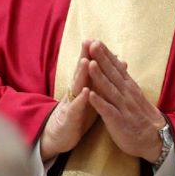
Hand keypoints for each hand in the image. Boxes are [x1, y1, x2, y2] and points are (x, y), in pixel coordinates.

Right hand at [40, 41, 97, 160]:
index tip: (98, 39)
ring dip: (81, 74)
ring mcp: (71, 103)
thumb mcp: (89, 95)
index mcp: (81, 86)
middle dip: (85, 56)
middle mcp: (74, 91)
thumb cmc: (78, 113)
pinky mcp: (70, 118)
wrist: (59, 136)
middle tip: (90, 42)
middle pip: (80, 72)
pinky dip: (81, 99)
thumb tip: (115, 64)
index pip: (88, 68)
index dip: (92, 54)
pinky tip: (85, 92)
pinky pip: (75, 108)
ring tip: (87, 61)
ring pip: (76, 86)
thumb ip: (99, 81)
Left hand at [86, 40, 164, 161]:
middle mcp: (127, 94)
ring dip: (99, 76)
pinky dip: (99, 102)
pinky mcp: (119, 121)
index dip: (106, 54)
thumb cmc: (142, 117)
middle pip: (112, 73)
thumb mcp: (135, 95)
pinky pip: (108, 111)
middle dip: (101, 58)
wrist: (155, 139)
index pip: (117, 67)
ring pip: (109, 89)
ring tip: (89, 64)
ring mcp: (123, 107)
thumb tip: (121, 64)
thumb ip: (126, 81)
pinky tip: (90, 95)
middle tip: (92, 43)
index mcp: (129, 87)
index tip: (96, 41)